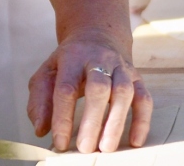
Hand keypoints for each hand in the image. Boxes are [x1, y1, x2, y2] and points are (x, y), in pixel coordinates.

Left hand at [27, 28, 151, 153]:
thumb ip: (40, 101)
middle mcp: (99, 59)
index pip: (66, 88)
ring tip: (107, 148)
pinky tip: (135, 141)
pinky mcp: (136, 77)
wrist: (97, 35)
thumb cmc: (69, 62)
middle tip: (85, 148)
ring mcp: (121, 67)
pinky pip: (144, 97)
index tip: (60, 143)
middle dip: (92, 120)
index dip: (62, 117)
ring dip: (116, 121)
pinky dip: (142, 120)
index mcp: (73, 58)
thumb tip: (42, 129)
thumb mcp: (47, 73)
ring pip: (124, 91)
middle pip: (98, 88)